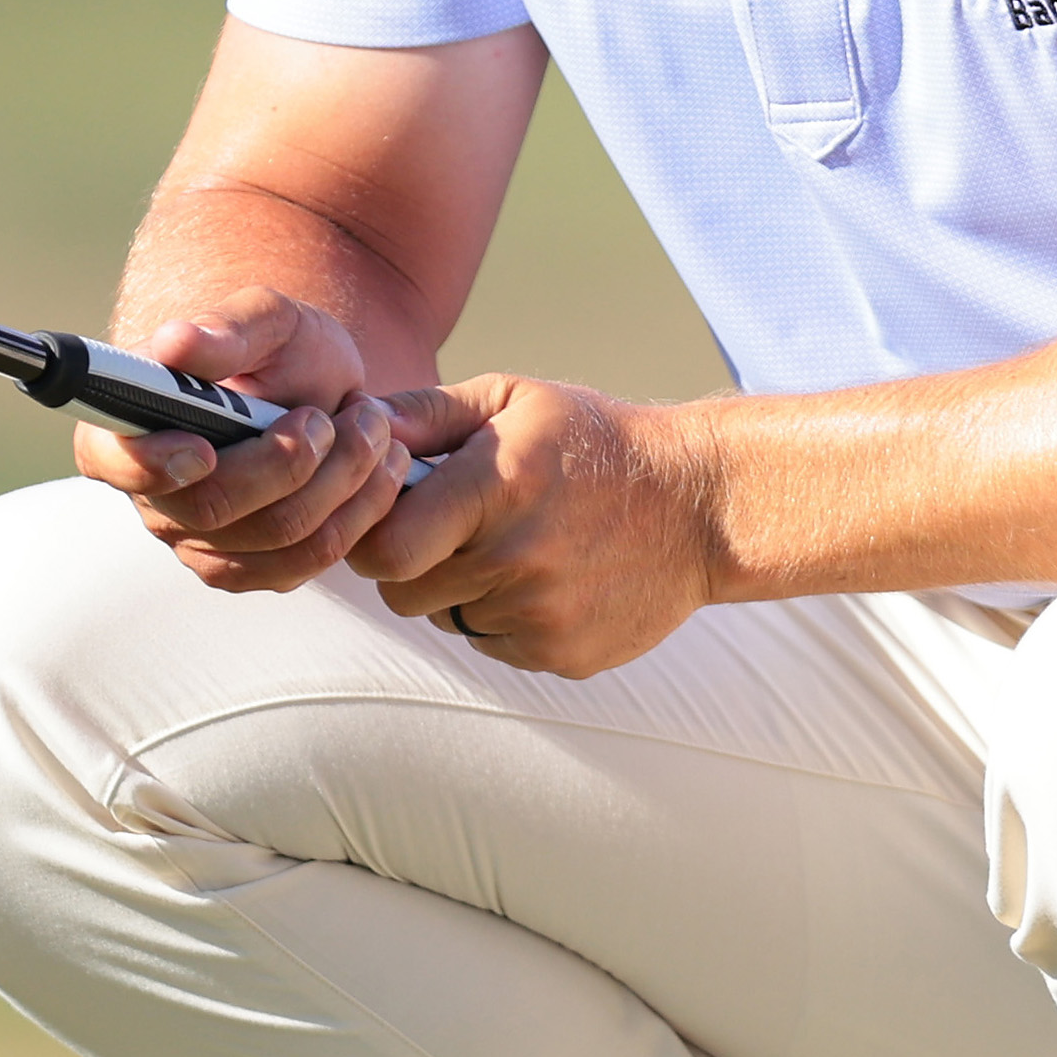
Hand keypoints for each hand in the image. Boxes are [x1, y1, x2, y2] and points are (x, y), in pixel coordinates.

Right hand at [72, 290, 416, 591]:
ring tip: (372, 426)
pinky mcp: (251, 568)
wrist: (324, 388)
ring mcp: (199, 542)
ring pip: (272, 539)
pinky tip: (378, 470)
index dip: (151, 465)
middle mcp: (153, 495)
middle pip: (212, 508)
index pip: (112, 460)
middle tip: (335, 415)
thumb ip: (225, 329)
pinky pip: (303, 564)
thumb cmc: (280, 348)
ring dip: (340, 482)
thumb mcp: (266, 319)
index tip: (203, 449)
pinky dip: (355, 515)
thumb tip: (173, 343)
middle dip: (289, 463)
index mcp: (127, 427)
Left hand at [349, 375, 725, 677]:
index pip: (383, 547)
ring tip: (513, 546)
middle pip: (403, 593)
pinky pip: (492, 644)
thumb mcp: (516, 401)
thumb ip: (427, 414)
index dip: (372, 535)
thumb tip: (354, 426)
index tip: (393, 515)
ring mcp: (542, 616)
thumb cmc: (595, 442)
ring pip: (447, 619)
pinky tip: (548, 577)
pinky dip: (503, 617)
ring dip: (459, 590)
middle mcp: (516, 559)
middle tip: (454, 529)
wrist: (701, 505)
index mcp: (496, 487)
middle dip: (411, 563)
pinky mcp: (563, 655)